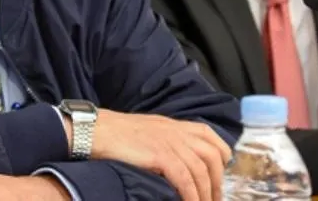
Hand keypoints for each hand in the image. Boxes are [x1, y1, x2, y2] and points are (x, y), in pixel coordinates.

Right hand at [79, 108, 231, 200]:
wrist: (96, 131)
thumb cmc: (117, 135)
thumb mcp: (149, 132)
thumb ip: (166, 142)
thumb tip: (177, 163)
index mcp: (175, 125)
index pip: (210, 136)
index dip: (221, 156)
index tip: (218, 176)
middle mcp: (177, 132)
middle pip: (212, 156)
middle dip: (217, 182)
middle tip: (213, 200)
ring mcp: (169, 143)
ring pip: (201, 171)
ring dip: (205, 194)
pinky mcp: (160, 155)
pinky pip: (185, 179)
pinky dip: (191, 195)